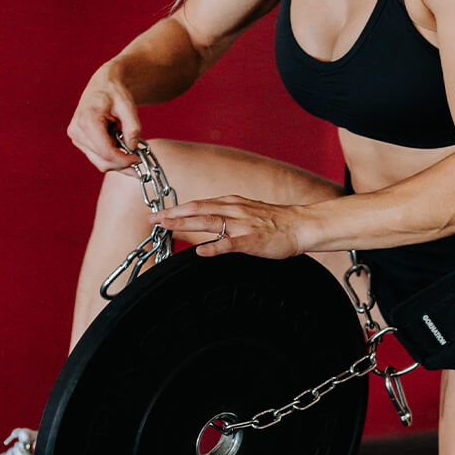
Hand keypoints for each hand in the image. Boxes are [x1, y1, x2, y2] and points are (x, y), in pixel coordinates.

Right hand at [67, 64, 142, 173]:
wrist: (103, 85)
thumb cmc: (115, 93)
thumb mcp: (128, 107)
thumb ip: (132, 128)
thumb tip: (132, 147)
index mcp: (87, 121)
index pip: (106, 152)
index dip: (124, 160)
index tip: (139, 159)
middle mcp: (77, 131)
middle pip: (102, 160)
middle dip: (122, 164)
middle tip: (139, 161)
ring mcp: (76, 137)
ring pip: (100, 162)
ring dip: (117, 161)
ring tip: (131, 152)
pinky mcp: (79, 140)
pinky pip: (97, 157)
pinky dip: (111, 157)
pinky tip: (122, 149)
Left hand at [151, 196, 307, 258]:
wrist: (301, 225)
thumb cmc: (275, 222)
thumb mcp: (246, 212)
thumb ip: (225, 216)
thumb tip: (203, 222)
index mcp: (232, 203)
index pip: (198, 204)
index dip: (177, 209)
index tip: (158, 214)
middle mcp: (234, 210)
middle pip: (198, 210)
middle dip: (174, 214)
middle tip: (153, 219)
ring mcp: (243, 225)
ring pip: (209, 222)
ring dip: (186, 223)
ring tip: (167, 227)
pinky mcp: (253, 240)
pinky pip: (230, 244)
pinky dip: (214, 246)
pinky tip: (200, 251)